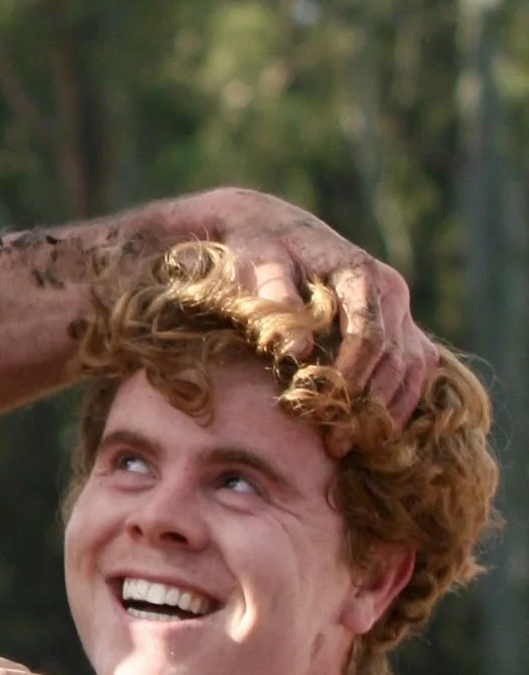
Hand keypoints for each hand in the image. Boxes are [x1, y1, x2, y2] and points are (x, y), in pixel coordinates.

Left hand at [190, 191, 433, 422]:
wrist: (275, 230)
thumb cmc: (261, 249)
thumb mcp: (259, 266)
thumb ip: (276, 304)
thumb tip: (296, 353)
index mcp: (361, 272)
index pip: (369, 335)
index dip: (352, 376)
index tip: (326, 408)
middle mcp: (391, 289)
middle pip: (394, 357)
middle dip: (366, 403)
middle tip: (334, 442)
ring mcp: (399, 308)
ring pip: (412, 367)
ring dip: (387, 409)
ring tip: (350, 444)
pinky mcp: (399, 324)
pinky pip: (415, 367)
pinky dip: (401, 399)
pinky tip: (374, 430)